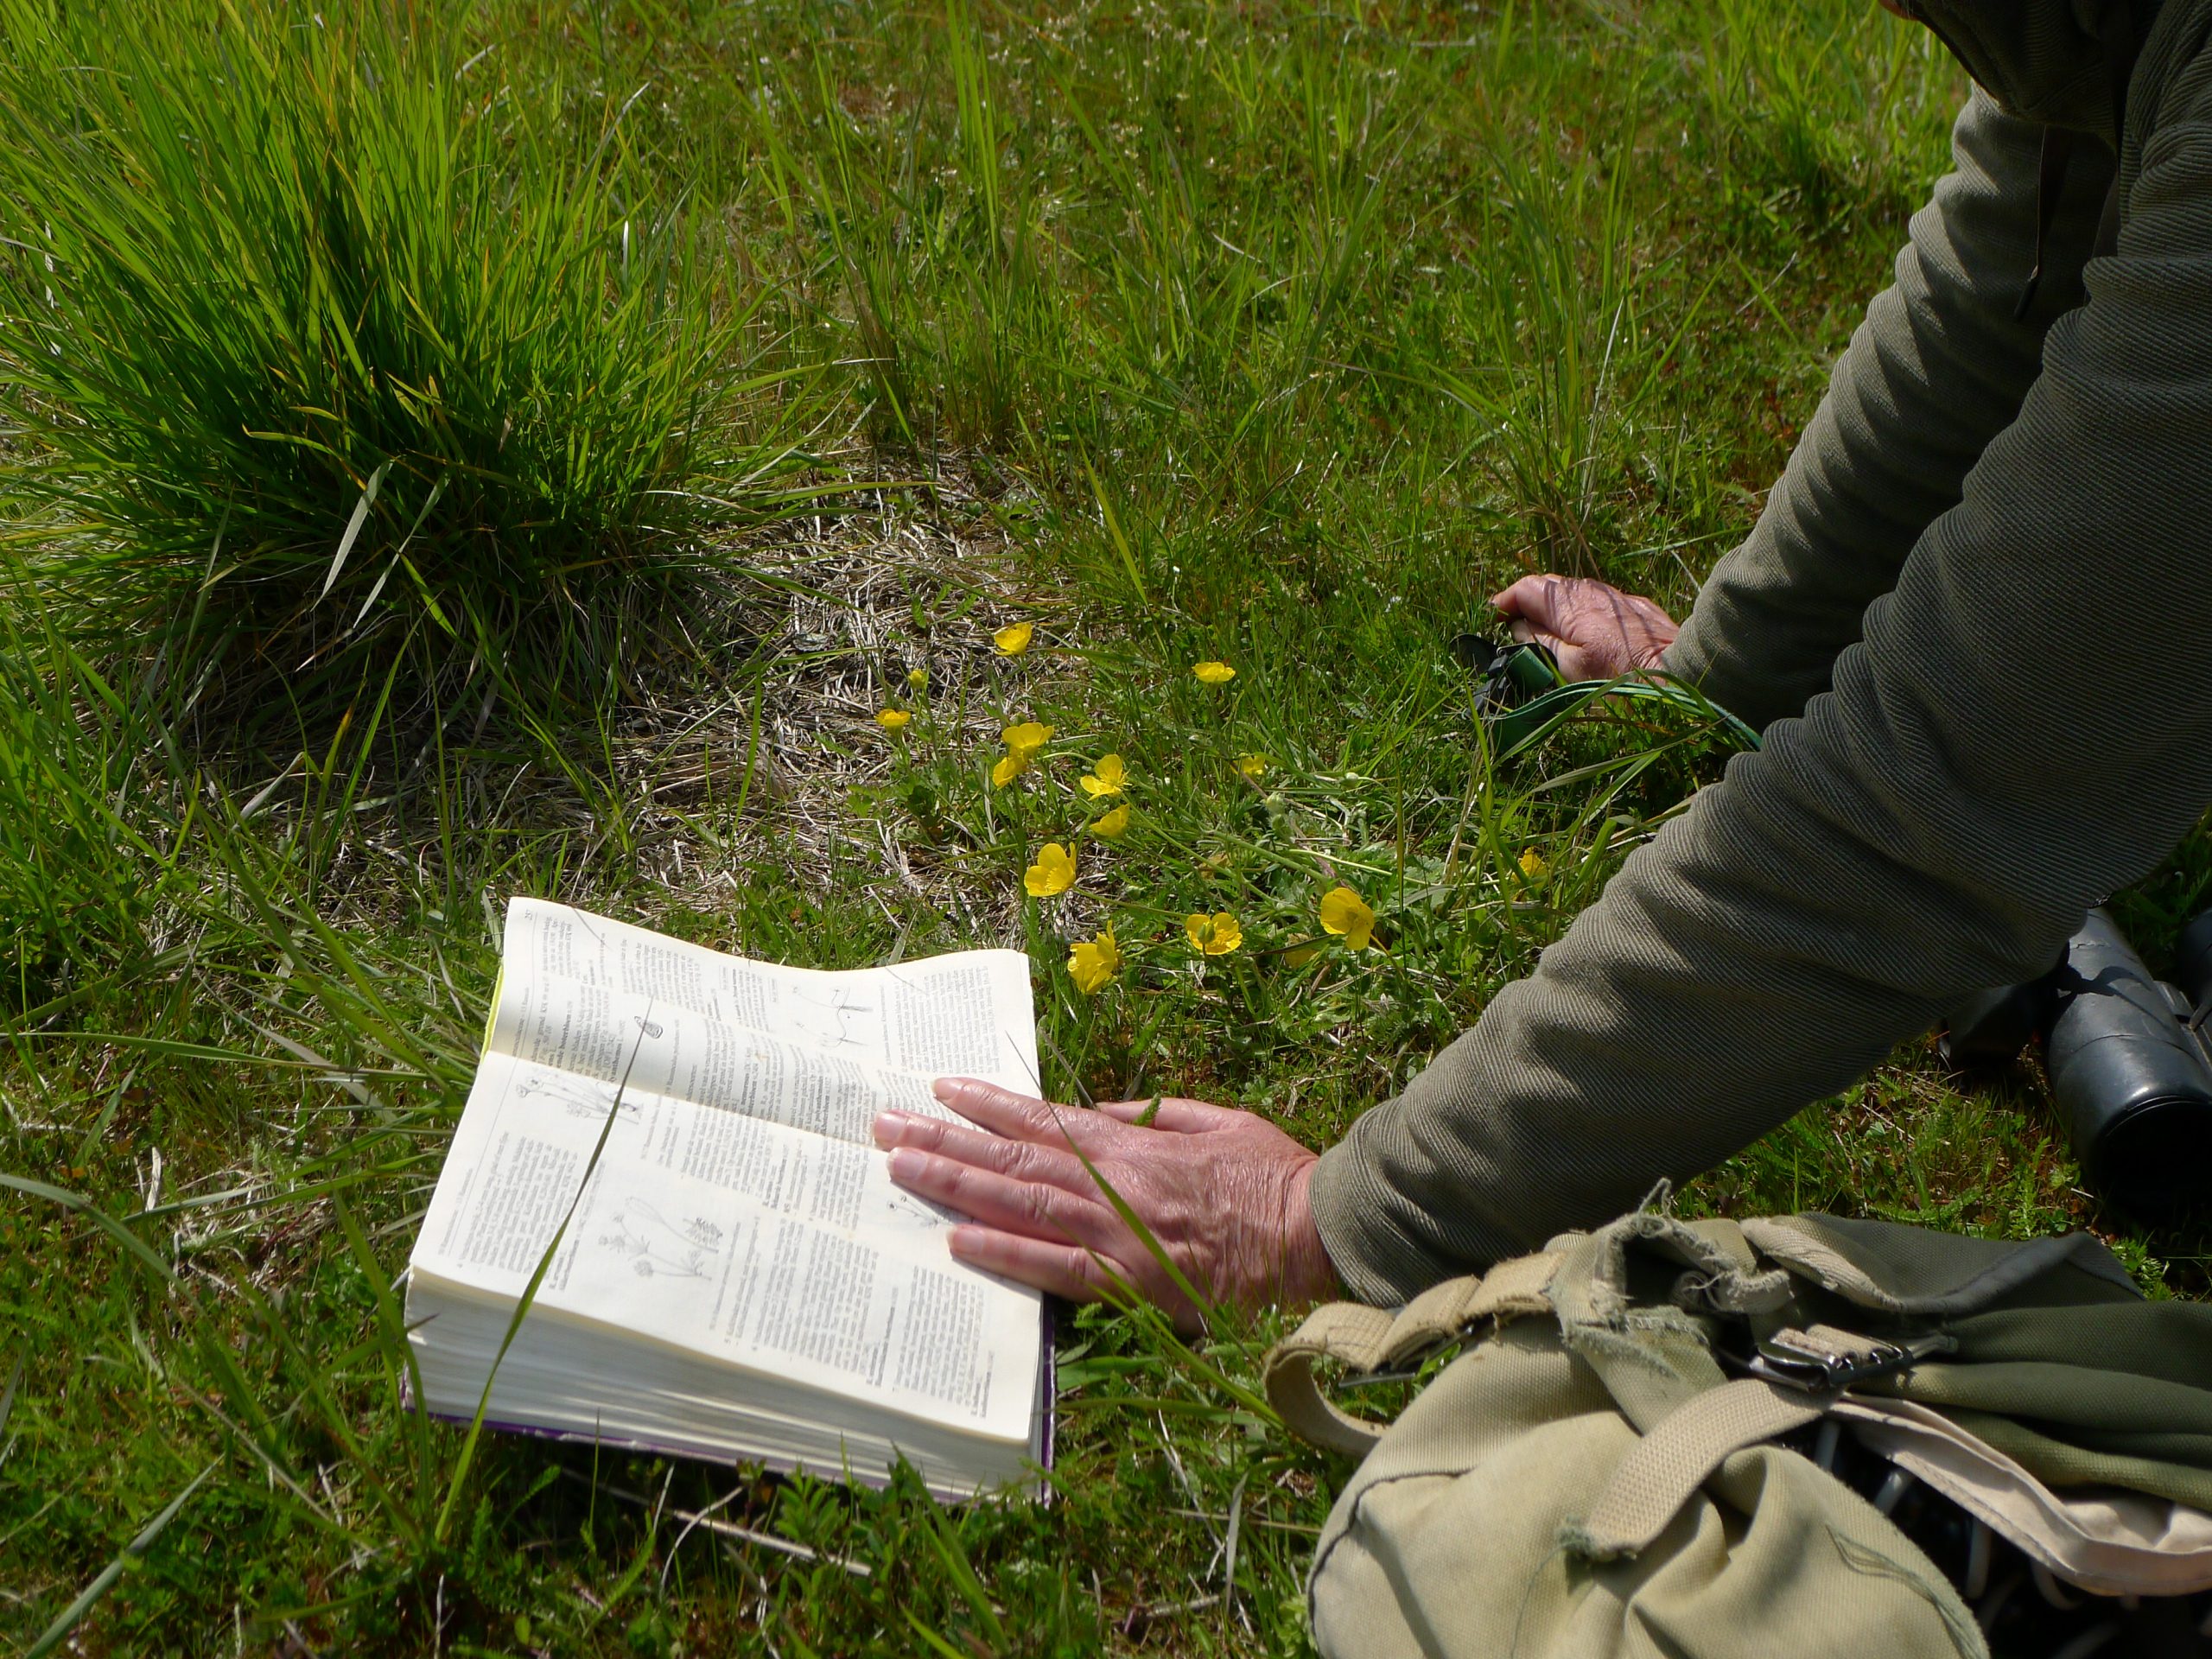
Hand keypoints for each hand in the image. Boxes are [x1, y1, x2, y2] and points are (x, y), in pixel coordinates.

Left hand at [875, 1078, 1338, 1334]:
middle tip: (884, 1126)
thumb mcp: (1216, 1119)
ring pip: (1019, 1202)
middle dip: (944, 1138)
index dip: (988, 1103)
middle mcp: (1113, 1180)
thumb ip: (1153, 1114)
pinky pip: (1052, 1266)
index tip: (939, 1089)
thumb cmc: (1273, 1174)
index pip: (1044, 1118)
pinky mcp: (1129, 1279)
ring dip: (955, 1183)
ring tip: (900, 1169)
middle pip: (1013, 1156)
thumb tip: (1097, 1112)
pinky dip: (1003, 1251)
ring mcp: (1116, 1230)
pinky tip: (957, 1241)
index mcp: (1134, 1143)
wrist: (1315, 1232)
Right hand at [1491, 574, 1677, 681]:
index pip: (1525, 588)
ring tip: (1546, 632)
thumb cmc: (1620, 675)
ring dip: (1554, 608)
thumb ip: (1540, 643)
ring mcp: (1613, 595)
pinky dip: (1579, 612)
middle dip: (1526, 603)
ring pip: (1572, 593)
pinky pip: (1596, 601)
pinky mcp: (1633, 605)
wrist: (1678, 670)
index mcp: (1567, 604)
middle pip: (1547, 587)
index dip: (1505, 601)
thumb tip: (1518, 627)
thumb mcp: (1569, 667)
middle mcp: (1588, 590)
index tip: (1494, 617)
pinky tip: (1583, 632)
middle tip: (1515, 627)